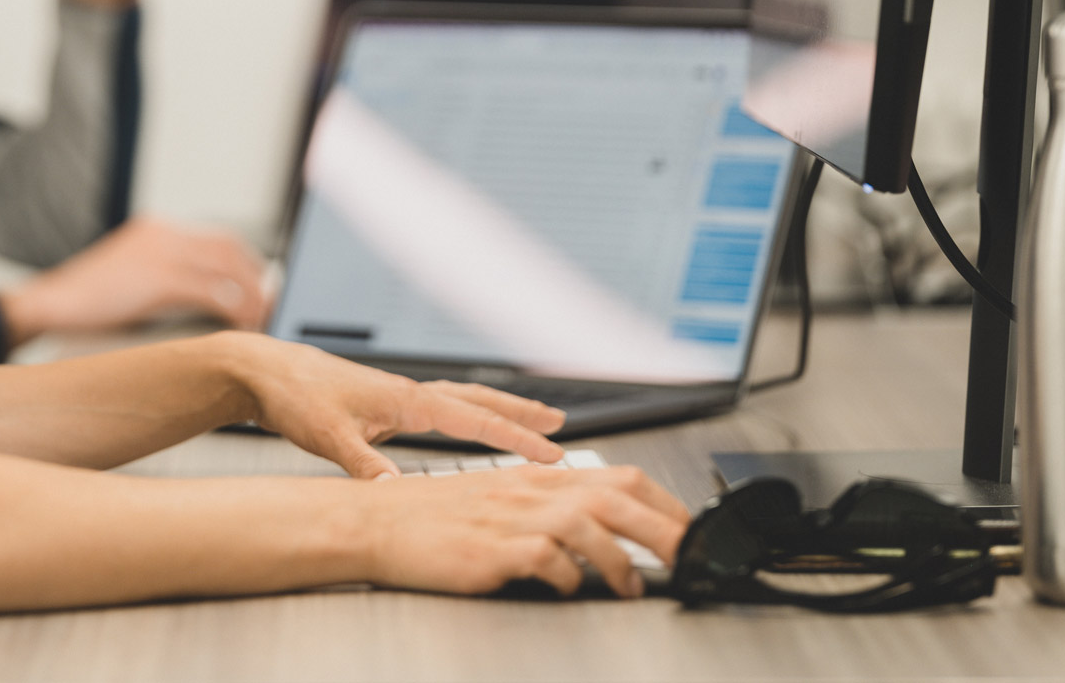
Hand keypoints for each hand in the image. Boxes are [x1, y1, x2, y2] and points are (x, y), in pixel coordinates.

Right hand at [0, 217, 269, 345]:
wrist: (46, 305)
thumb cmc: (85, 306)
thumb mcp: (131, 283)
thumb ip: (166, 283)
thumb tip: (212, 304)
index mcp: (156, 230)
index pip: (218, 238)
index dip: (245, 263)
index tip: (261, 286)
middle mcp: (162, 232)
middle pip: (229, 247)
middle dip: (255, 277)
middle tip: (270, 306)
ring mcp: (160, 251)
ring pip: (226, 267)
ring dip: (250, 294)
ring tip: (260, 320)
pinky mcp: (157, 277)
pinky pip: (211, 290)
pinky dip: (232, 308)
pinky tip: (240, 326)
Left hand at [219, 335, 570, 479]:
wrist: (264, 370)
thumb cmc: (294, 394)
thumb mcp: (329, 436)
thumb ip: (365, 465)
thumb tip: (395, 492)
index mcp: (405, 398)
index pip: (474, 419)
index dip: (515, 437)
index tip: (552, 452)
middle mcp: (408, 393)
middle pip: (478, 399)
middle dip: (519, 413)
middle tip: (558, 424)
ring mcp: (397, 396)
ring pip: (461, 399)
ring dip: (496, 409)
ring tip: (527, 420)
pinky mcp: (384, 403)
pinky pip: (442, 407)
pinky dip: (466, 413)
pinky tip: (465, 425)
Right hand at [359, 463, 691, 599]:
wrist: (376, 521)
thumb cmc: (434, 516)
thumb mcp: (500, 500)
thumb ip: (547, 507)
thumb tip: (598, 527)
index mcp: (537, 476)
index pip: (621, 478)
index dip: (665, 504)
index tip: (688, 530)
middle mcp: (530, 490)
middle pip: (617, 497)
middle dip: (664, 529)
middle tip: (688, 558)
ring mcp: (510, 517)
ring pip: (588, 524)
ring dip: (620, 559)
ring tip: (631, 586)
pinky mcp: (490, 548)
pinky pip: (545, 558)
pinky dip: (568, 576)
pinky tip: (570, 587)